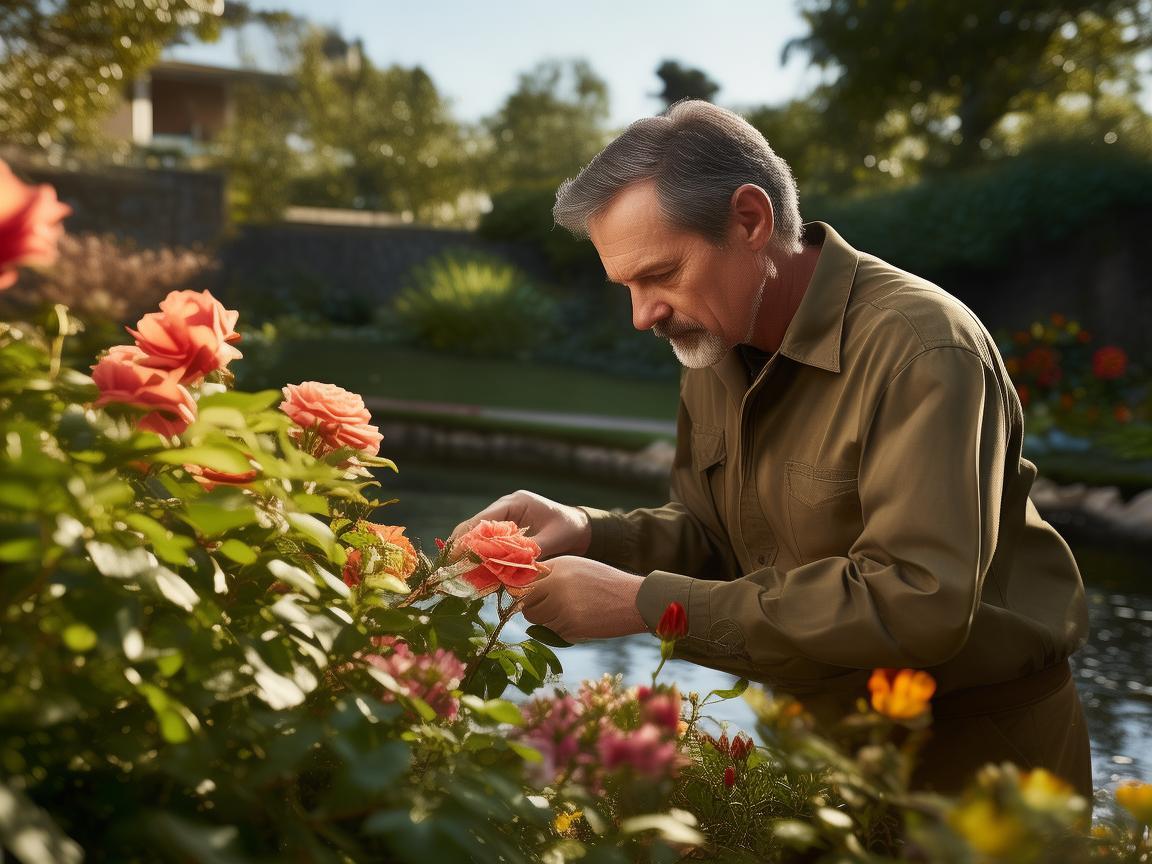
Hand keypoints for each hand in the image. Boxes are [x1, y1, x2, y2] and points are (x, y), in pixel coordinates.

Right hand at [449, 490, 590, 558]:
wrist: (583, 528)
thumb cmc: (570, 529)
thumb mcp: (553, 540)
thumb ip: (531, 552)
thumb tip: (509, 569)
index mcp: (515, 503)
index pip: (483, 520)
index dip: (467, 539)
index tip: (455, 557)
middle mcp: (505, 508)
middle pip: (475, 527)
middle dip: (462, 547)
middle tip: (449, 567)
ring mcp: (505, 519)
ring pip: (479, 535)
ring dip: (469, 552)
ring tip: (456, 571)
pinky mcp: (507, 531)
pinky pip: (489, 542)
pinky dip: (481, 556)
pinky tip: (473, 571)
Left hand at [520, 556, 647, 641]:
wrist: (635, 600)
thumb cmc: (606, 584)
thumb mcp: (578, 568)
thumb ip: (552, 575)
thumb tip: (522, 590)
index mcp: (558, 565)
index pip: (523, 581)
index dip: (523, 593)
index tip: (527, 600)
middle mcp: (556, 581)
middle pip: (525, 603)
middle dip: (534, 610)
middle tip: (552, 611)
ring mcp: (562, 603)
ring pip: (536, 621)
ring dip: (548, 623)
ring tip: (570, 615)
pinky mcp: (571, 623)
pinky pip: (552, 633)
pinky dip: (562, 632)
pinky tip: (580, 623)